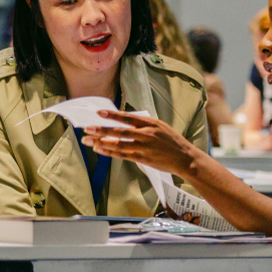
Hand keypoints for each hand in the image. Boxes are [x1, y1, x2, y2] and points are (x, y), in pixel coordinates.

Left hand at [81, 111, 202, 177]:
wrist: (185, 158)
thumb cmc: (171, 141)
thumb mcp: (160, 127)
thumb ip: (143, 124)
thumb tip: (124, 122)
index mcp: (150, 123)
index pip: (127, 118)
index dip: (112, 115)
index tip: (99, 113)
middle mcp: (146, 134)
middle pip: (119, 131)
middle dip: (101, 130)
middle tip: (87, 128)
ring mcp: (144, 147)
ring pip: (118, 144)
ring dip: (101, 142)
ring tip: (88, 140)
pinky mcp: (143, 159)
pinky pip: (123, 155)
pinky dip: (110, 152)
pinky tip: (100, 149)